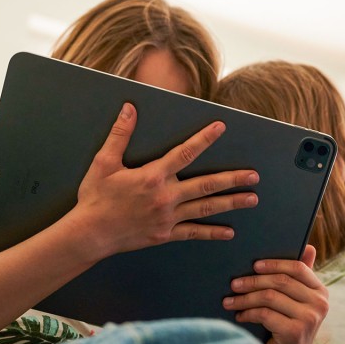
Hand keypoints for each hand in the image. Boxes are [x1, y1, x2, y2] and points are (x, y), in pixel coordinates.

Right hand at [71, 102, 259, 257]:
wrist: (90, 234)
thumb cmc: (95, 198)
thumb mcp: (103, 163)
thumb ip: (119, 135)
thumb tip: (129, 109)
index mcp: (152, 176)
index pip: (184, 153)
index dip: (204, 139)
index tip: (221, 128)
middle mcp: (165, 197)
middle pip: (206, 185)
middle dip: (233, 180)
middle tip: (254, 176)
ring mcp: (168, 218)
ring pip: (206, 208)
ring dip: (231, 203)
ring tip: (252, 198)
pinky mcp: (165, 234)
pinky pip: (193, 233)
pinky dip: (212, 233)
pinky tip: (229, 232)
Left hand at [223, 245, 327, 343]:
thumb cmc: (288, 326)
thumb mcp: (295, 302)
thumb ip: (299, 277)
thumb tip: (310, 247)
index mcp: (320, 291)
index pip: (298, 268)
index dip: (274, 264)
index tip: (253, 265)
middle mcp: (320, 303)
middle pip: (280, 282)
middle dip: (252, 281)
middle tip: (233, 284)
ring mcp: (310, 318)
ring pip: (269, 297)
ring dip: (244, 298)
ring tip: (229, 301)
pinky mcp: (296, 332)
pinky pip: (265, 314)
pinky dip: (247, 313)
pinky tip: (239, 316)